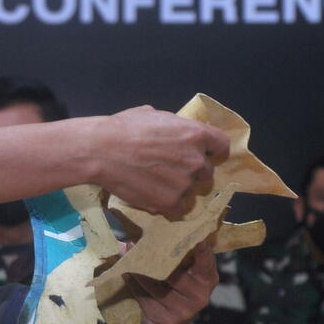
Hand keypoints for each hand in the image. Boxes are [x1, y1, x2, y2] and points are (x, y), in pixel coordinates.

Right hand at [89, 106, 228, 216]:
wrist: (101, 151)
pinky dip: (167, 204)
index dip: (212, 151)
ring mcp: (184, 184)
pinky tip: (152, 194)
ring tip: (155, 182)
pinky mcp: (170, 203)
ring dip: (178, 188)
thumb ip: (173, 127)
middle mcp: (196, 160)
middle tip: (170, 170)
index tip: (203, 154)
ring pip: (191, 191)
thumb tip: (173, 132)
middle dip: (192, 171)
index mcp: (196, 134)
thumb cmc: (123, 128)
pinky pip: (178, 208)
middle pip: (207, 172)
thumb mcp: (154, 115)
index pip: (222, 146)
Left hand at [128, 242, 217, 323]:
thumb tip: (145, 233)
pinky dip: (133, 284)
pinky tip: (126, 274)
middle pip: (173, 273)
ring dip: (137, 270)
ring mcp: (184, 311)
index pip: (205, 262)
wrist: (166, 322)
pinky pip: (144, 298)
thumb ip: (175, 251)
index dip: (201, 251)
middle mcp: (199, 296)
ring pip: (155, 285)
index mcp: (207, 278)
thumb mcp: (182, 269)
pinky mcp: (166, 321)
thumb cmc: (174, 285)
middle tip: (133, 243)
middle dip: (151, 256)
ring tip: (125, 256)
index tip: (197, 240)